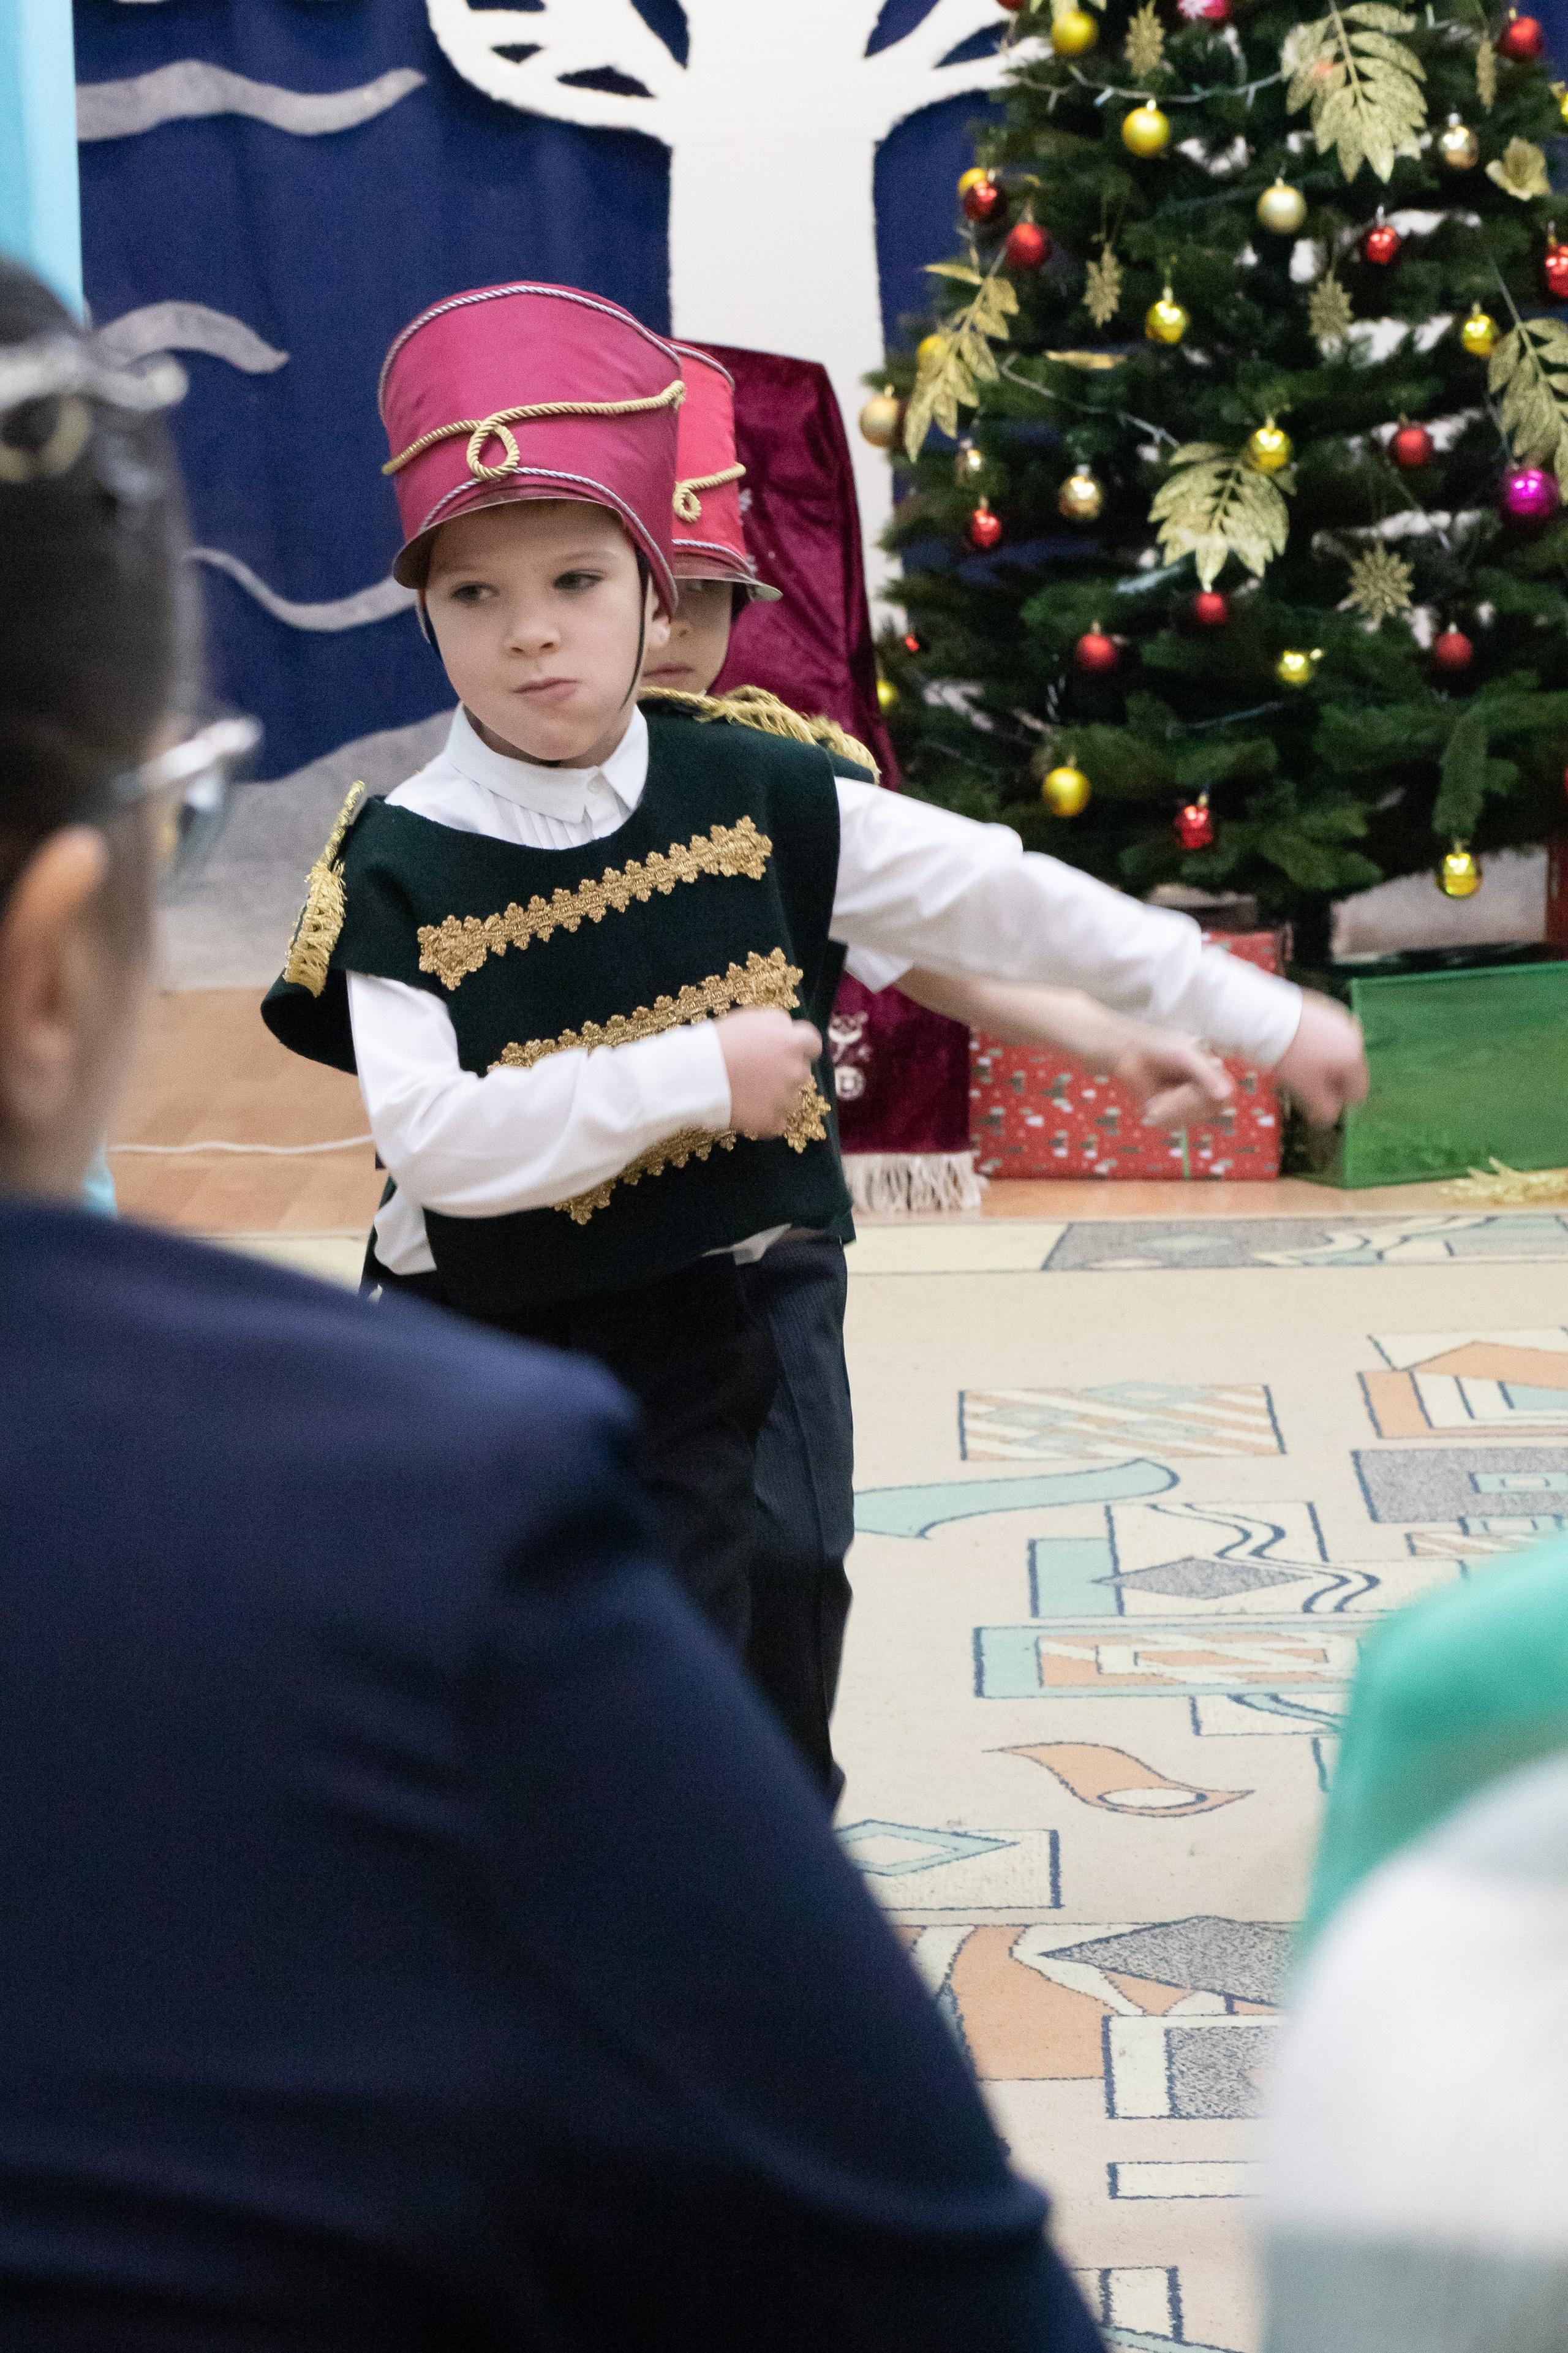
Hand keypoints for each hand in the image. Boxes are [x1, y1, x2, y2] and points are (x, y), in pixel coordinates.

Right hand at [716, 1009, 821, 1136]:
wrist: (694, 1074)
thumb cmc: (719, 1042)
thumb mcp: (751, 1018)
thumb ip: (777, 1023)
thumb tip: (789, 1030)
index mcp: (792, 1042)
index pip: (813, 1045)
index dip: (799, 1049)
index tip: (787, 1053)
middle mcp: (796, 1071)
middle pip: (801, 1074)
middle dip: (784, 1073)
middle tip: (758, 1073)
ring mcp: (785, 1099)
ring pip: (791, 1100)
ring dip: (776, 1098)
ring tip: (749, 1093)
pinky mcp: (772, 1122)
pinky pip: (777, 1123)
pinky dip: (766, 1119)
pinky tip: (747, 1110)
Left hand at [1111, 1035, 1233, 1131]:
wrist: (1127, 1053)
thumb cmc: (1158, 1047)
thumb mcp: (1186, 1055)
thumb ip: (1206, 1073)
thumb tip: (1226, 1094)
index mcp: (1213, 1074)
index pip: (1226, 1098)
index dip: (1210, 1098)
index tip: (1190, 1089)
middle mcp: (1203, 1090)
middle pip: (1208, 1112)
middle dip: (1185, 1104)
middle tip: (1168, 1093)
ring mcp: (1186, 1104)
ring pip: (1191, 1120)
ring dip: (1171, 1109)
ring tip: (1157, 1096)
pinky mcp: (1170, 1114)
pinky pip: (1174, 1125)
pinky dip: (1161, 1115)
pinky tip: (1153, 1102)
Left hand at [1273, 990, 1368, 1126]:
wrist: (1269, 1019)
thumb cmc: (1289, 1054)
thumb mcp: (1307, 1089)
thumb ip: (1324, 1109)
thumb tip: (1329, 1119)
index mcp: (1353, 1057)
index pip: (1357, 1092)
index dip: (1338, 1103)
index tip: (1319, 1105)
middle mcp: (1353, 1037)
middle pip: (1346, 1072)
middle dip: (1328, 1083)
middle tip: (1304, 1088)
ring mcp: (1339, 1021)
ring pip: (1335, 1053)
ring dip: (1321, 1065)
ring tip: (1296, 1069)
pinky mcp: (1324, 1010)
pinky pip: (1325, 1036)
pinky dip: (1315, 1046)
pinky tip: (1295, 1050)